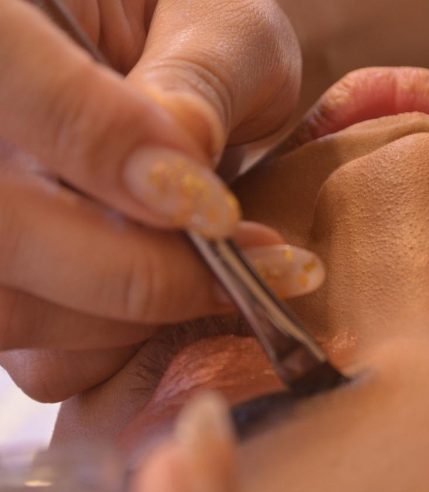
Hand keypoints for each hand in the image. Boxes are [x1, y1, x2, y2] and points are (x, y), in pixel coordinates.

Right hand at [0, 0, 301, 400]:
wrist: (197, 79)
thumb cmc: (211, 40)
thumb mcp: (226, 31)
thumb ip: (201, 80)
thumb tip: (174, 169)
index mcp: (16, 21)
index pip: (8, 77)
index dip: (99, 144)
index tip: (207, 203)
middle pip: (3, 230)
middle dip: (136, 270)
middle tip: (242, 260)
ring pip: (14, 312)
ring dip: (134, 318)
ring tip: (225, 275)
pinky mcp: (19, 285)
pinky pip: (45, 359)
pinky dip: (123, 347)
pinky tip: (180, 294)